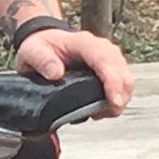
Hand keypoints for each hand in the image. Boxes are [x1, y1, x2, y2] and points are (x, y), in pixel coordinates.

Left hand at [14, 28, 133, 116]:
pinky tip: (100, 111)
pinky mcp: (109, 71)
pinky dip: (115, 101)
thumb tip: (56, 74)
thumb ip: (42, 60)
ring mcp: (108, 60)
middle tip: (103, 115)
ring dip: (118, 101)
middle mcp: (101, 49)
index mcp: (84, 42)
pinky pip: (120, 87)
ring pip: (125, 81)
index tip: (113, 102)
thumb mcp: (32, 51)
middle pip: (122, 72)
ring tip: (98, 114)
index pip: (105, 60)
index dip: (113, 82)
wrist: (45, 44)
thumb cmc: (41, 46)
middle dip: (120, 96)